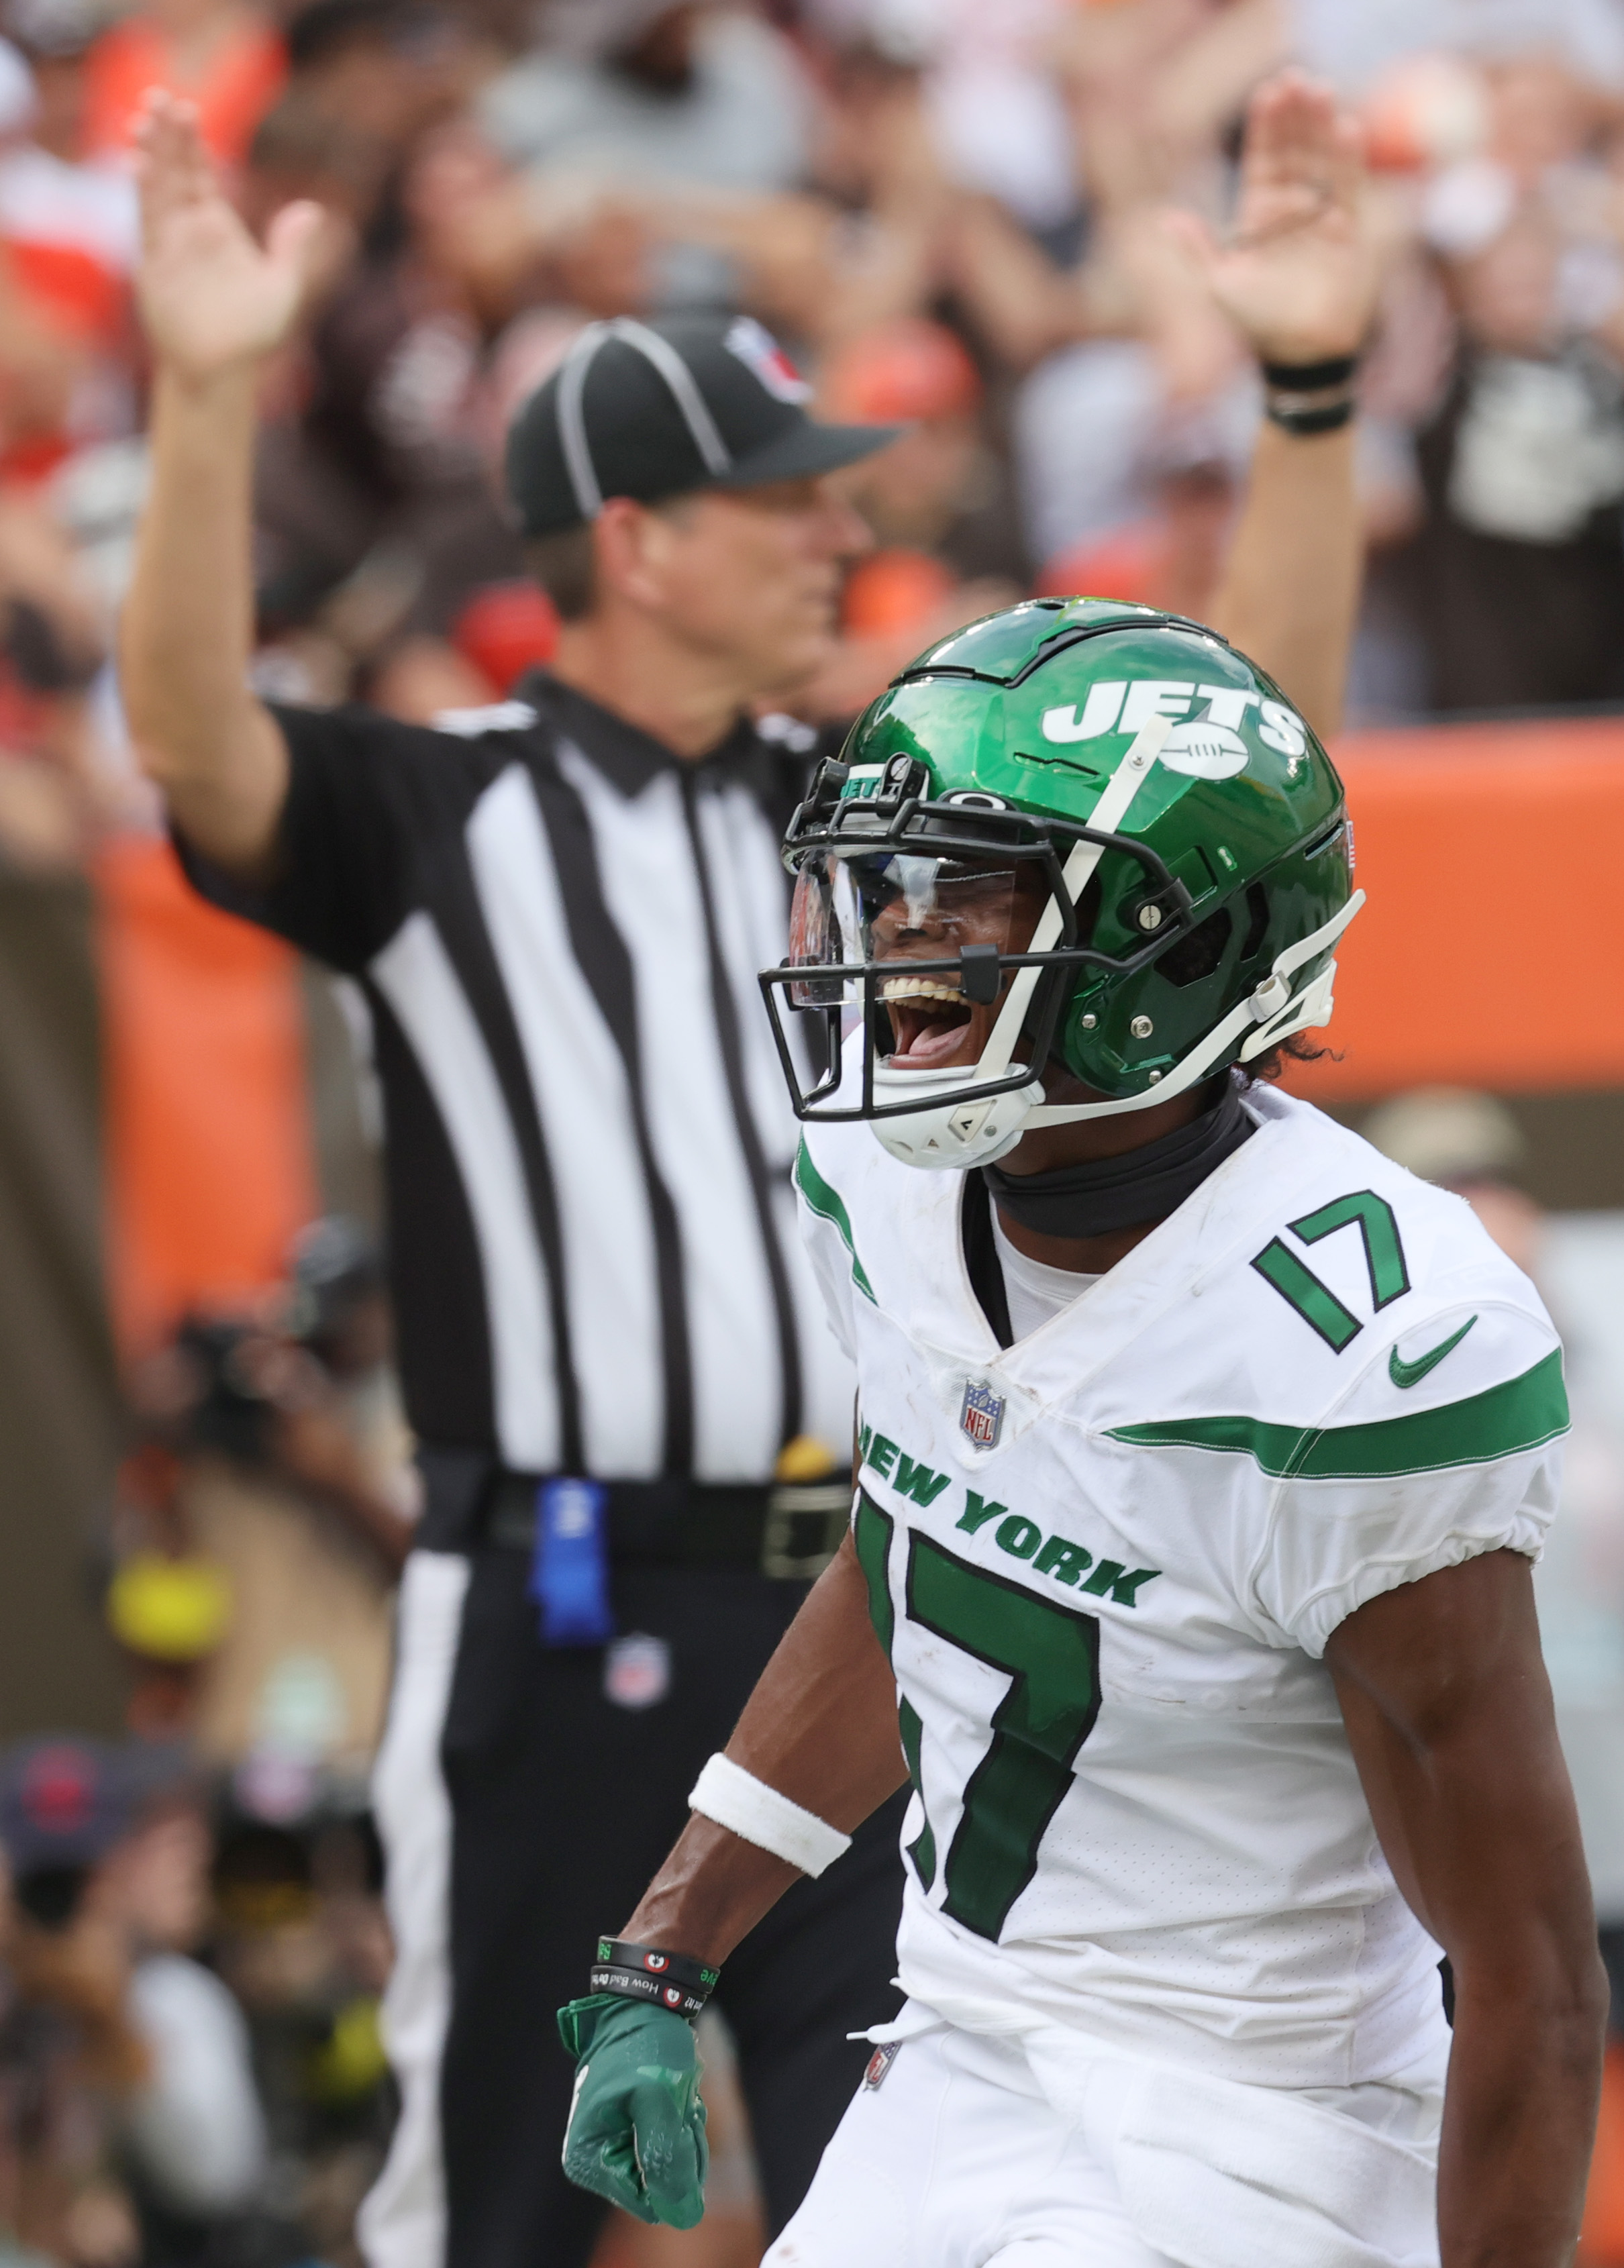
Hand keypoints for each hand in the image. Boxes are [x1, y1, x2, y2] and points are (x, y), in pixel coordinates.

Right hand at [135, 91, 324, 381]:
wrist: (221, 371)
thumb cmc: (251, 335)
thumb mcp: (281, 287)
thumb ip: (290, 248)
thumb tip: (313, 211)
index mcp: (218, 227)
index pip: (202, 174)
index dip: (192, 143)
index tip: (186, 109)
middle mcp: (191, 229)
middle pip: (176, 171)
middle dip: (167, 136)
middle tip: (159, 95)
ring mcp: (171, 244)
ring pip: (158, 188)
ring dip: (150, 154)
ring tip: (142, 118)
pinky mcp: (155, 263)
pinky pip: (148, 220)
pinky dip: (143, 192)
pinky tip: (137, 162)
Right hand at [557, 1996, 708, 2227]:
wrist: (645, 2002)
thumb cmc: (647, 2044)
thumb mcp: (660, 2098)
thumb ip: (667, 2157)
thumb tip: (682, 2214)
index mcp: (589, 2157)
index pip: (648, 2200)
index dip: (677, 2167)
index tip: (679, 2121)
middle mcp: (594, 2158)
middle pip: (658, 2184)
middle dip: (680, 2145)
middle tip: (680, 2102)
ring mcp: (611, 2143)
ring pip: (668, 2164)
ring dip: (683, 2129)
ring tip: (677, 2091)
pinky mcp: (628, 2128)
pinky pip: (667, 2143)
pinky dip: (680, 2120)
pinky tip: (677, 2092)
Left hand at [1167, 69, 1382, 364]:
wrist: (1297, 355)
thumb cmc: (1256, 324)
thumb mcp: (1219, 286)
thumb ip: (1197, 252)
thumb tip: (1166, 220)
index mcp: (1257, 213)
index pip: (1262, 158)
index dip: (1265, 126)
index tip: (1268, 92)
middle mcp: (1291, 207)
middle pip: (1294, 150)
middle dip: (1296, 116)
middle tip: (1298, 79)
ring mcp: (1322, 215)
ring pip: (1323, 161)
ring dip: (1322, 126)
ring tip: (1323, 91)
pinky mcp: (1349, 230)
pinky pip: (1350, 189)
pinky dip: (1349, 160)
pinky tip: (1347, 129)